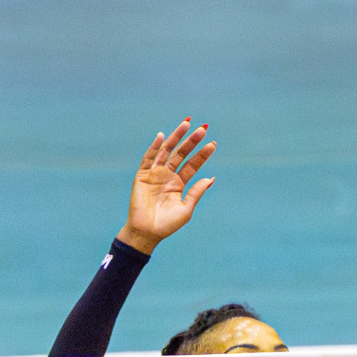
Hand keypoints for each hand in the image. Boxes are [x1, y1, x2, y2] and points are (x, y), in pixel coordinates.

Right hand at [116, 120, 216, 254]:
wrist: (147, 232)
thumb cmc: (167, 224)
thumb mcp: (187, 208)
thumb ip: (196, 192)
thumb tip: (211, 178)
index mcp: (179, 184)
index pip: (192, 165)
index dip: (202, 154)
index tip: (213, 144)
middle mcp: (168, 176)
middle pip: (181, 154)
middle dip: (191, 141)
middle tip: (203, 129)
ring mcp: (155, 174)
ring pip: (167, 151)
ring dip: (176, 138)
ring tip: (187, 123)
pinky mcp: (142, 175)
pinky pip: (149, 158)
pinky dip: (155, 147)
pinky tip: (163, 136)